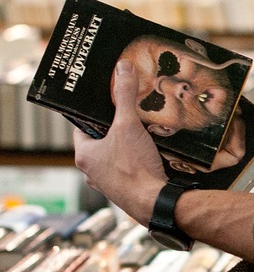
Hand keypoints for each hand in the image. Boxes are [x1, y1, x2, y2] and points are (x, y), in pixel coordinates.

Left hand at [73, 60, 166, 225]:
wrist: (154, 202)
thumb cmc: (134, 168)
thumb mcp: (128, 124)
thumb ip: (125, 95)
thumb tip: (123, 69)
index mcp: (84, 155)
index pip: (81, 127)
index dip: (94, 115)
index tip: (107, 107)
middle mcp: (91, 172)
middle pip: (99, 142)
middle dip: (114, 131)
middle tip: (128, 119)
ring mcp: (107, 184)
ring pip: (113, 158)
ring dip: (125, 148)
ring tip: (141, 136)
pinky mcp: (124, 193)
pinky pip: (126, 172)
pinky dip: (135, 163)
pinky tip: (149, 156)